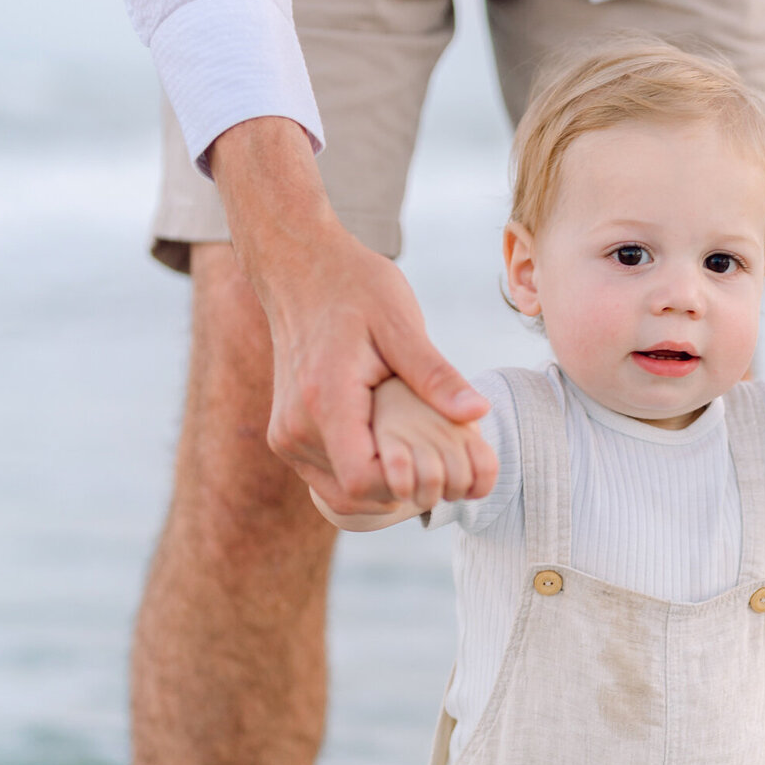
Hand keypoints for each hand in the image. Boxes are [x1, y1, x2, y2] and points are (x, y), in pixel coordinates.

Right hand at [208, 117, 495, 516]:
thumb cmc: (352, 286)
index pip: (364, 483)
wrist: (298, 266)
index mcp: (323, 401)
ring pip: (341, 496)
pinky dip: (365, 476)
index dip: (408, 483)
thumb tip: (478, 413)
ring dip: (385, 486)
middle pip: (356, 498)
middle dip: (404, 489)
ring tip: (418, 452)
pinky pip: (328, 480)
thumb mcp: (401, 322)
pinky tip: (393, 446)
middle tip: (440, 459)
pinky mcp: (286, 437)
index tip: (440, 459)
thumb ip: (436, 375)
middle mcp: (295, 428)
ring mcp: (286, 437)